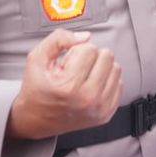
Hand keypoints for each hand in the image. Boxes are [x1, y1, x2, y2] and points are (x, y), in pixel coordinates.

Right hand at [6, 29, 122, 140]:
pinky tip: (91, 86)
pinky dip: (106, 81)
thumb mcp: (37, 59)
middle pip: (107, 56)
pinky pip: (119, 84)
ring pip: (116, 68)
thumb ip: (58, 39)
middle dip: (91, 57)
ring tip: (83, 78)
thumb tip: (85, 37)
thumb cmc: (37, 89)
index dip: (76, 51)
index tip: (66, 64)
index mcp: (69, 86)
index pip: (90, 49)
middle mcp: (87, 98)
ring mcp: (100, 108)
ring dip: (101, 68)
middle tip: (75, 70)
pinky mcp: (107, 113)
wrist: (36, 120)